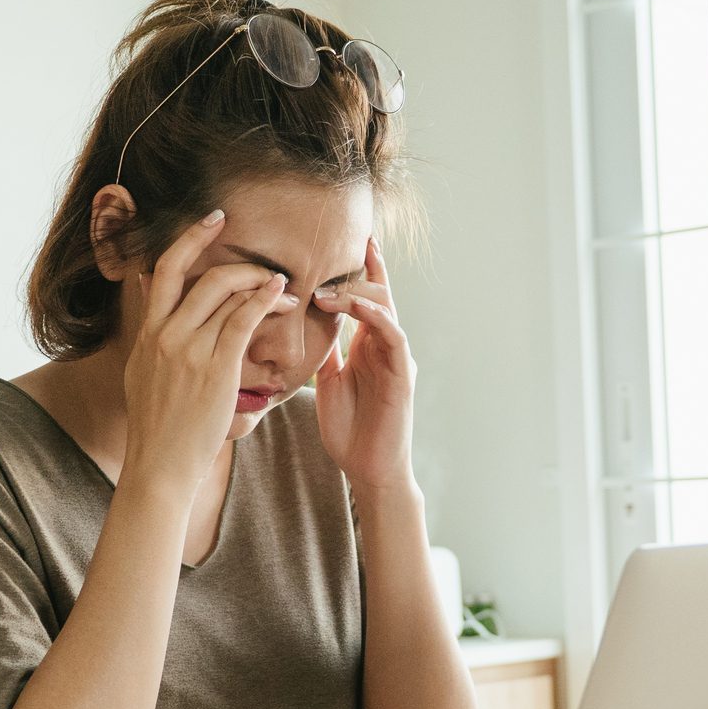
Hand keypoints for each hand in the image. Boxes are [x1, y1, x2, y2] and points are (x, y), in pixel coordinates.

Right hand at [120, 210, 294, 493]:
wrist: (159, 466)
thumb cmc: (158, 426)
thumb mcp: (140, 372)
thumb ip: (149, 333)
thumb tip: (147, 294)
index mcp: (147, 333)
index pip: (165, 269)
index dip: (189, 238)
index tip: (212, 220)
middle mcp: (164, 334)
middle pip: (199, 273)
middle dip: (235, 257)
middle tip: (262, 258)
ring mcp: (188, 349)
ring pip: (226, 292)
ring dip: (260, 283)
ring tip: (283, 289)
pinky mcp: (215, 367)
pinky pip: (243, 318)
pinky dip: (264, 300)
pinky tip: (281, 296)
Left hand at [313, 234, 416, 494]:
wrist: (367, 470)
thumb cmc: (349, 430)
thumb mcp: (327, 382)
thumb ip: (324, 351)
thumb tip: (305, 322)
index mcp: (367, 346)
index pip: (367, 297)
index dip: (364, 267)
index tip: (354, 237)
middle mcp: (385, 346)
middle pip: (379, 293)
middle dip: (361, 271)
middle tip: (333, 257)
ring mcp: (397, 359)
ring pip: (386, 309)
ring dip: (358, 294)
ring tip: (326, 290)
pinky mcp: (402, 376)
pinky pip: (394, 336)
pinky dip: (376, 317)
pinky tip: (356, 307)